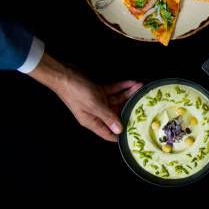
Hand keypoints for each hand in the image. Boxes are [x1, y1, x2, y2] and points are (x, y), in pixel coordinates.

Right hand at [28, 53, 142, 141]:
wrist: (64, 74)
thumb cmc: (76, 92)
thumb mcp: (94, 105)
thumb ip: (108, 117)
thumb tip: (119, 130)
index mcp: (92, 121)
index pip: (108, 133)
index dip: (121, 134)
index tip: (135, 132)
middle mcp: (96, 113)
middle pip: (116, 114)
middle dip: (129, 108)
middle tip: (144, 103)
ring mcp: (97, 101)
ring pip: (116, 100)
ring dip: (128, 93)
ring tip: (140, 87)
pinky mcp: (98, 90)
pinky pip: (113, 90)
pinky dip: (122, 87)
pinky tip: (132, 82)